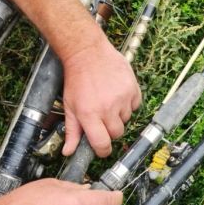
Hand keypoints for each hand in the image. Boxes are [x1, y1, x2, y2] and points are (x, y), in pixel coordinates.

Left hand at [61, 35, 141, 156]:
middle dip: (110, 129)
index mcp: (89, 115)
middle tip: (102, 117)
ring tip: (108, 100)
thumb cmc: (77, 79)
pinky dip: (128, 103)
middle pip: (117, 133)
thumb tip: (68, 152)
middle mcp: (107, 108)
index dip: (102, 150)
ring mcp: (122, 98)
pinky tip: (117, 93)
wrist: (87, 52)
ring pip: (126, 119)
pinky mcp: (133, 89)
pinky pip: (135, 105)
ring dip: (119, 115)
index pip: (102, 144)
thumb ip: (72, 131)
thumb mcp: (70, 106)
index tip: (102, 148)